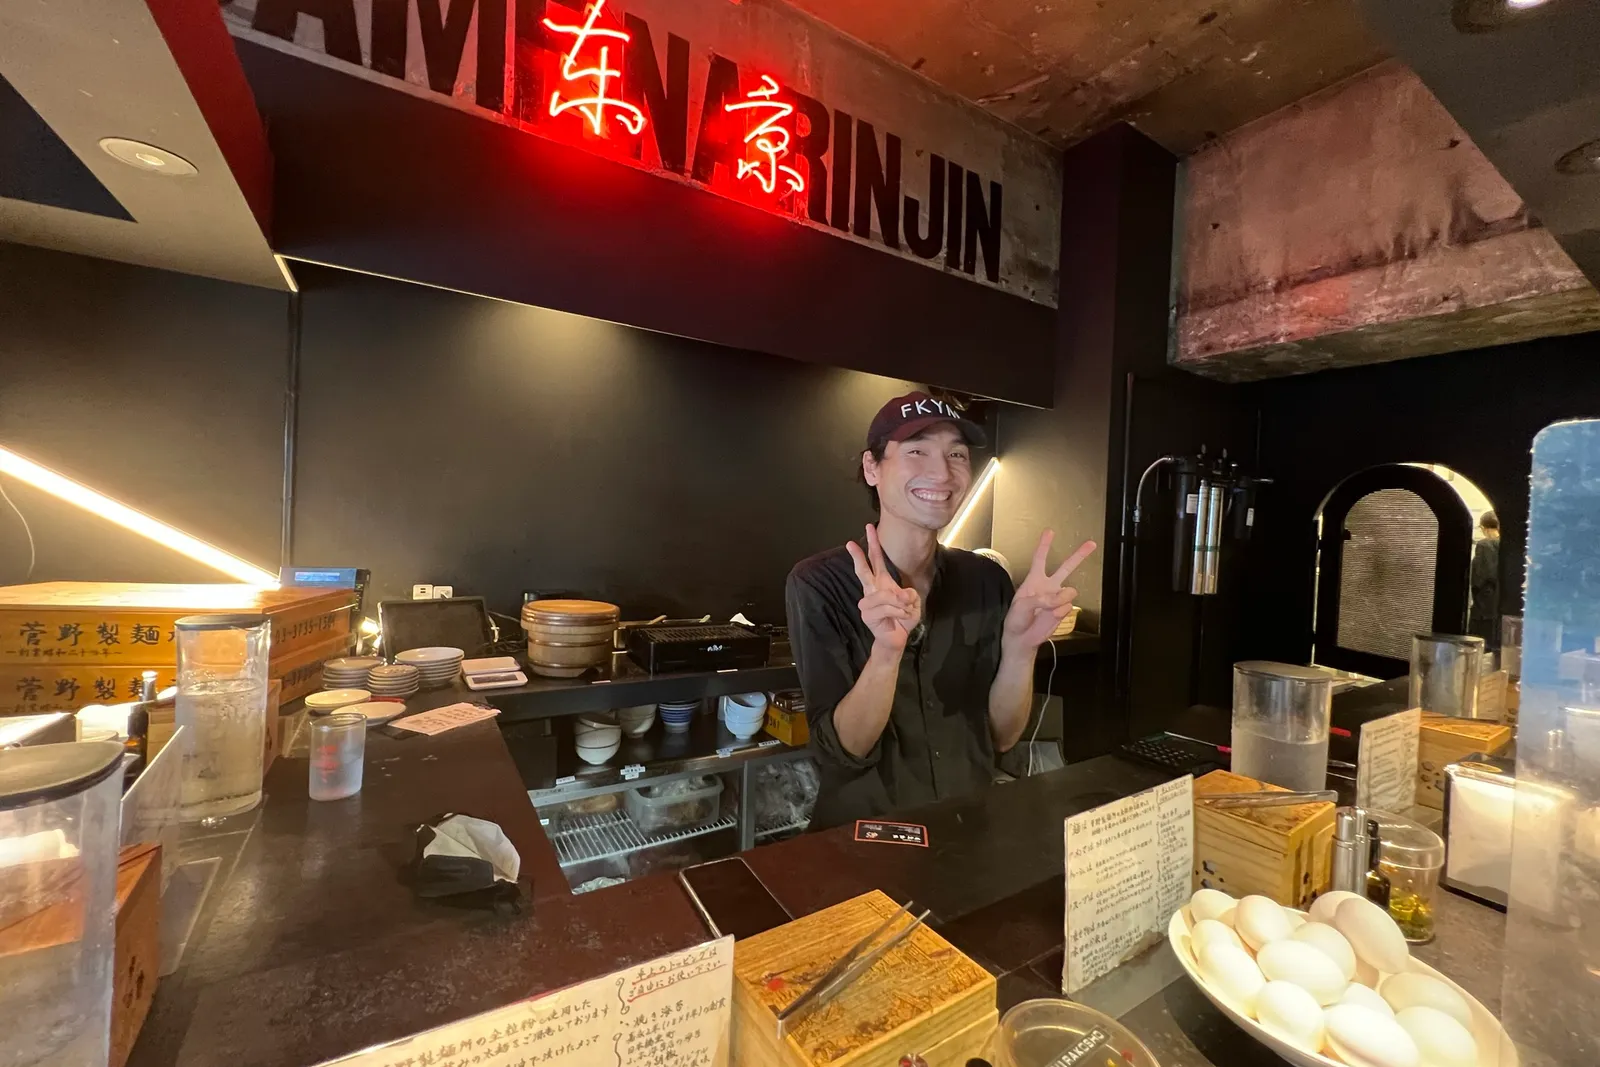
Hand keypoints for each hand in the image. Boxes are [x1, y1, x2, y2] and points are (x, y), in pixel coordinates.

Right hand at [845, 523, 921, 655]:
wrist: (897, 638)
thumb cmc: (903, 618)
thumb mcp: (913, 602)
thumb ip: (909, 594)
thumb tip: (901, 594)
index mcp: (883, 582)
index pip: (876, 560)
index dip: (873, 544)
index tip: (869, 527)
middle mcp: (872, 590)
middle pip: (863, 570)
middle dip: (858, 556)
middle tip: (850, 543)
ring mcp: (867, 602)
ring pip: (886, 594)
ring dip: (901, 603)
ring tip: (905, 611)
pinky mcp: (867, 614)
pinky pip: (887, 607)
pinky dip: (899, 612)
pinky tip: (899, 618)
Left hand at [1002, 530, 1095, 653]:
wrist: (1021, 638)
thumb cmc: (1016, 619)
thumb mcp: (1022, 605)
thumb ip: (1041, 598)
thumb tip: (1061, 597)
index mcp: (1034, 580)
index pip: (1040, 559)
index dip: (1045, 545)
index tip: (1049, 532)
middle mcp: (1048, 586)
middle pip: (1066, 567)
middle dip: (1079, 555)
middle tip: (1091, 544)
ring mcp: (1057, 598)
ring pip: (1070, 590)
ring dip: (1061, 598)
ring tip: (1048, 606)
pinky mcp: (1063, 610)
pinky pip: (1066, 607)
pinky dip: (1059, 612)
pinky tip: (1050, 616)